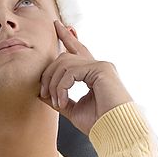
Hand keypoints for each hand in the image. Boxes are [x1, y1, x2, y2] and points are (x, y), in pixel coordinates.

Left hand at [39, 20, 133, 135]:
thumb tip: (41, 93)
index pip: (78, 50)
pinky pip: (71, 71)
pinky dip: (61, 87)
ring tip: (55, 101)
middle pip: (64, 57)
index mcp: (94, 74)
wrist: (116, 131)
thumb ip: (59, 99)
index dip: (68, 37)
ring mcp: (101, 66)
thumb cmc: (99, 123)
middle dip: (49, 74)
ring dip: (53, 83)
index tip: (57, 26)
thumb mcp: (72, 109)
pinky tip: (61, 101)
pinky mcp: (101, 69)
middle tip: (43, 93)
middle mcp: (98, 66)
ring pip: (64, 63)